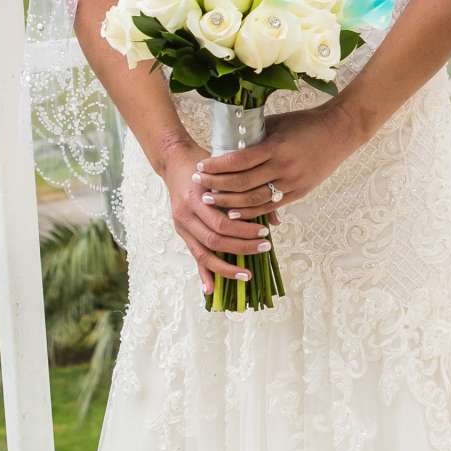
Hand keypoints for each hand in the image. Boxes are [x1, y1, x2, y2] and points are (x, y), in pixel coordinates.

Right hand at [159, 135, 275, 297]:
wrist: (175, 160)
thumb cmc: (206, 164)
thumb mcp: (226, 172)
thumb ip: (247, 193)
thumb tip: (275, 221)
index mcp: (197, 197)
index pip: (221, 222)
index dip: (243, 232)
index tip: (265, 234)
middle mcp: (186, 213)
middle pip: (214, 239)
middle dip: (241, 248)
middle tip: (264, 248)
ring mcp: (181, 224)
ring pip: (203, 253)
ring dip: (225, 267)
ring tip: (246, 275)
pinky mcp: (181, 231)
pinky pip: (194, 255)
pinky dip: (203, 273)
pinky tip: (211, 290)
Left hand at [193, 99, 364, 223]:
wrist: (340, 131)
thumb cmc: (306, 122)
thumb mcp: (277, 123)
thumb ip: (255, 137)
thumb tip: (228, 147)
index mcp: (276, 147)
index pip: (239, 161)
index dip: (217, 166)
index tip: (201, 166)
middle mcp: (284, 168)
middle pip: (242, 184)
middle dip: (217, 186)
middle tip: (199, 185)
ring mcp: (293, 183)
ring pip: (255, 200)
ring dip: (230, 203)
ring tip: (211, 201)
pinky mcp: (300, 192)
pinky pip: (271, 206)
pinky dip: (251, 211)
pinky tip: (235, 212)